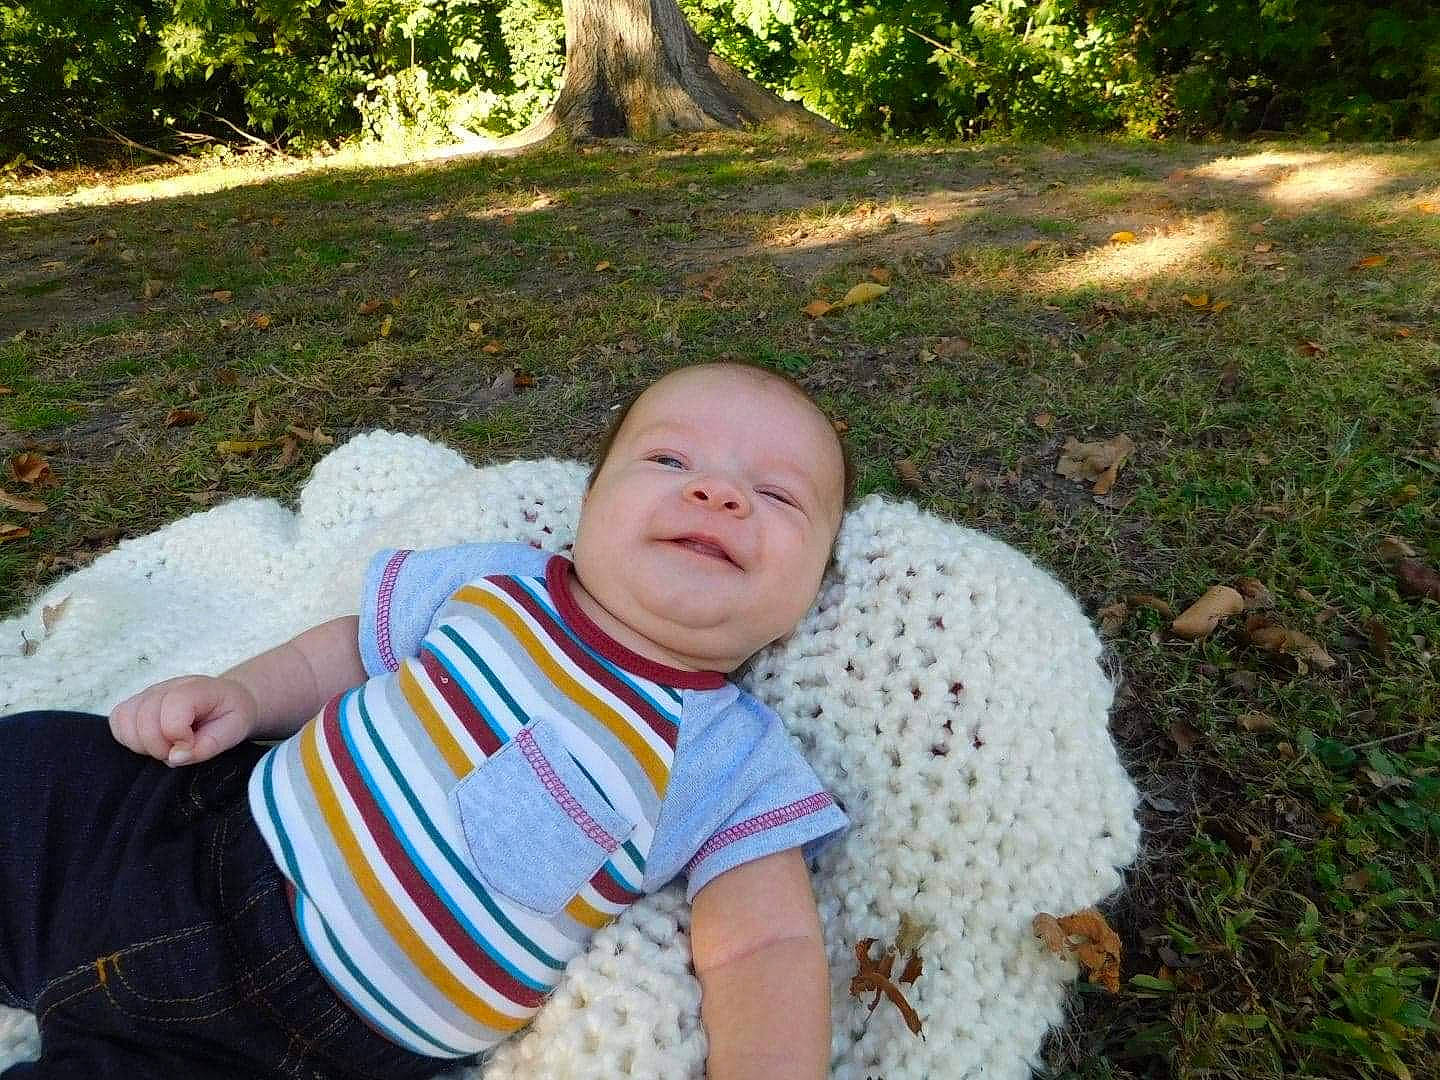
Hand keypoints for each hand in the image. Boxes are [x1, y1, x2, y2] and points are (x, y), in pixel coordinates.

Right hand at [108, 675, 259, 766]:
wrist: (229, 700)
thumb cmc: (231, 714)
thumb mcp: (235, 730)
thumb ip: (209, 745)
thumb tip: (175, 758)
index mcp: (196, 688)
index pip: (172, 707)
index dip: (178, 735)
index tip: (190, 745)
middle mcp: (167, 687)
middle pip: (143, 718)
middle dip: (159, 746)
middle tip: (178, 752)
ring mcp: (148, 693)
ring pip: (125, 720)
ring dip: (142, 744)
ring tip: (166, 747)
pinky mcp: (135, 703)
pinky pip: (117, 721)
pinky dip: (129, 739)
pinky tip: (151, 743)